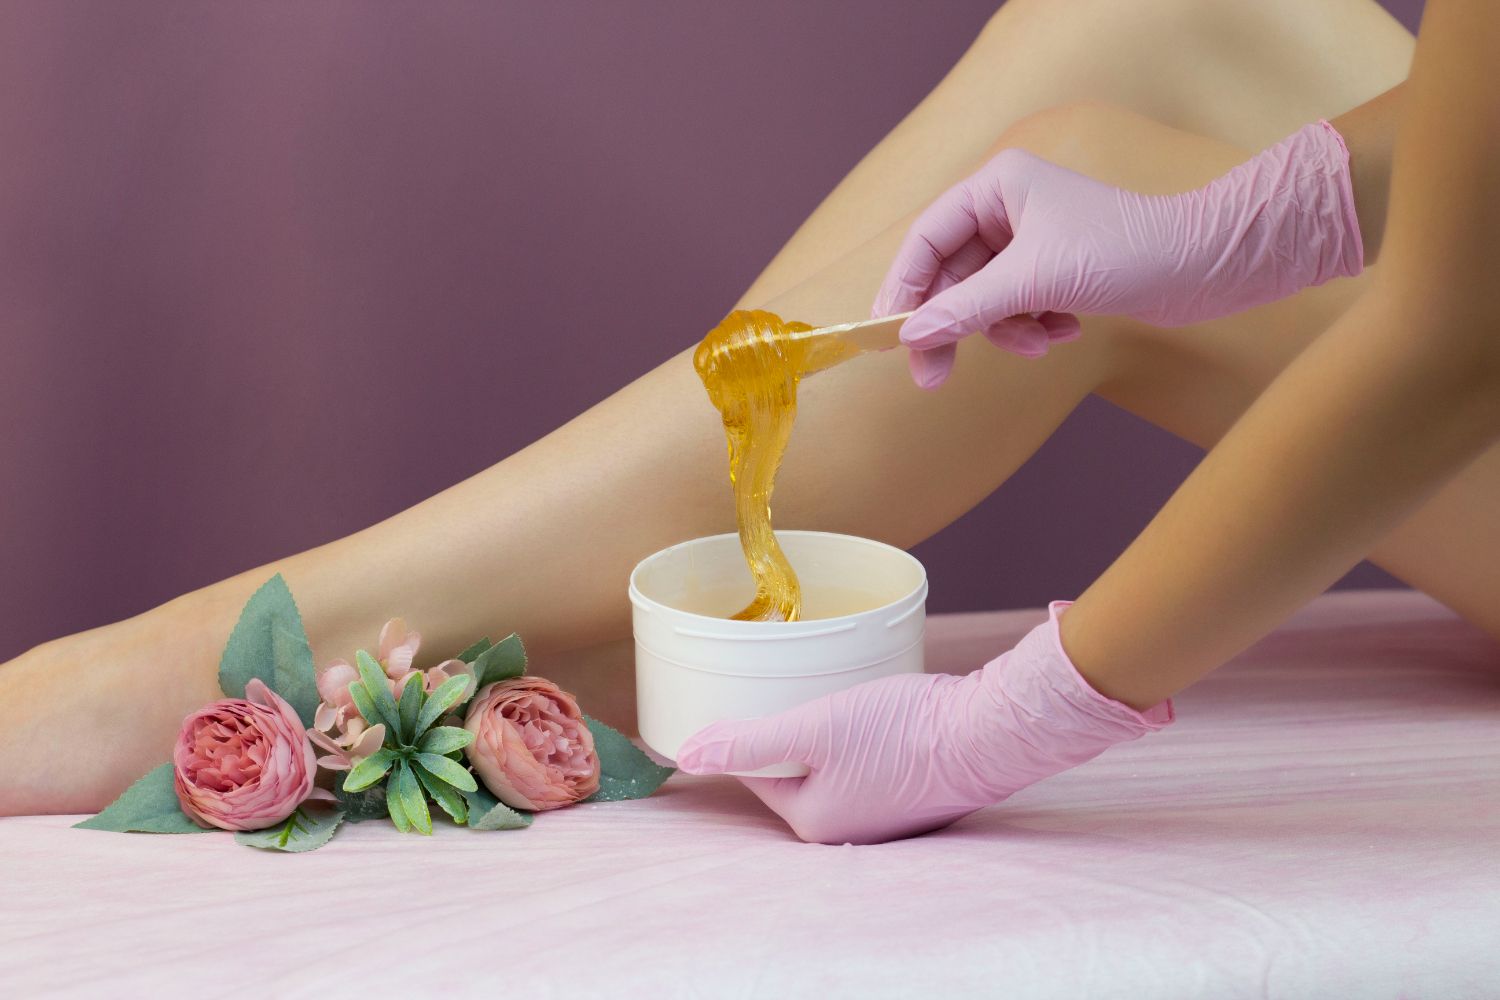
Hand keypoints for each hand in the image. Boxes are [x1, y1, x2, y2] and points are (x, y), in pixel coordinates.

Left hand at [674, 602, 1174, 844]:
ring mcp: (881, 815)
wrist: (989, 733)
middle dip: (789, 730)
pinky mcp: (910, 793)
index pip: (756, 771)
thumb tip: (684, 756)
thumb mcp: (814, 728)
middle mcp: (844, 829)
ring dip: (825, 733)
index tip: (748, 690)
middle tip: (790, 684)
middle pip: (794, 770)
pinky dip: (860, 739)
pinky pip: (865, 765)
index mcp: (811, 820)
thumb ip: (749, 742)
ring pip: (831, 765)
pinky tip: (870, 712)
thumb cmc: (902, 731)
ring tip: (831, 693)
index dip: (749, 728)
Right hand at [874, 120, 1363, 387]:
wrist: (1207, 265)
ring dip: (1005, 329)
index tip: (888, 335)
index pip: (926, 238)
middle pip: (950, 274)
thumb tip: (913, 337)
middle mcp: (1010, 206)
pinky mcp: (1056, 270)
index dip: (903, 288)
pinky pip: (1017, 307)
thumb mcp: (1035, 281)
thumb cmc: (1126, 252)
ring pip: (985, 298)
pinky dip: (1033, 326)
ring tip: (1041, 342)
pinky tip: (1066, 330)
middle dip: (953, 324)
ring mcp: (1033, 239)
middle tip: (933, 376)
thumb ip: (966, 310)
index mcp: (997, 185)